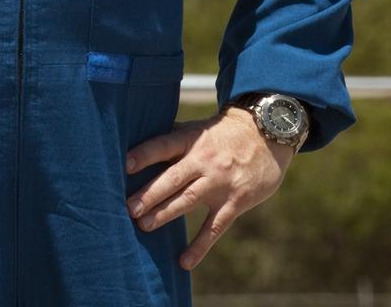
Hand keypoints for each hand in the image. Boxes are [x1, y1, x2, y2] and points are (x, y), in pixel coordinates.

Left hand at [125, 107, 292, 269]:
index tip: (124, 165)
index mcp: (191, 140)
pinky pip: (214, 227)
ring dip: (165, 214)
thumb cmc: (221, 134)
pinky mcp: (235, 202)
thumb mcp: (197, 129)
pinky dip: (200, 246)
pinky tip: (184, 262)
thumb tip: (136, 144)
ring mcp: (220, 182)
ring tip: (143, 225)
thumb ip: (172, 139)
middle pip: (173, 178)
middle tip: (129, 208)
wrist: (266, 136)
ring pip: (189, 201)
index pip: (163, 146)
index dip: (144, 155)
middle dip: (150, 194)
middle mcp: (204, 160)